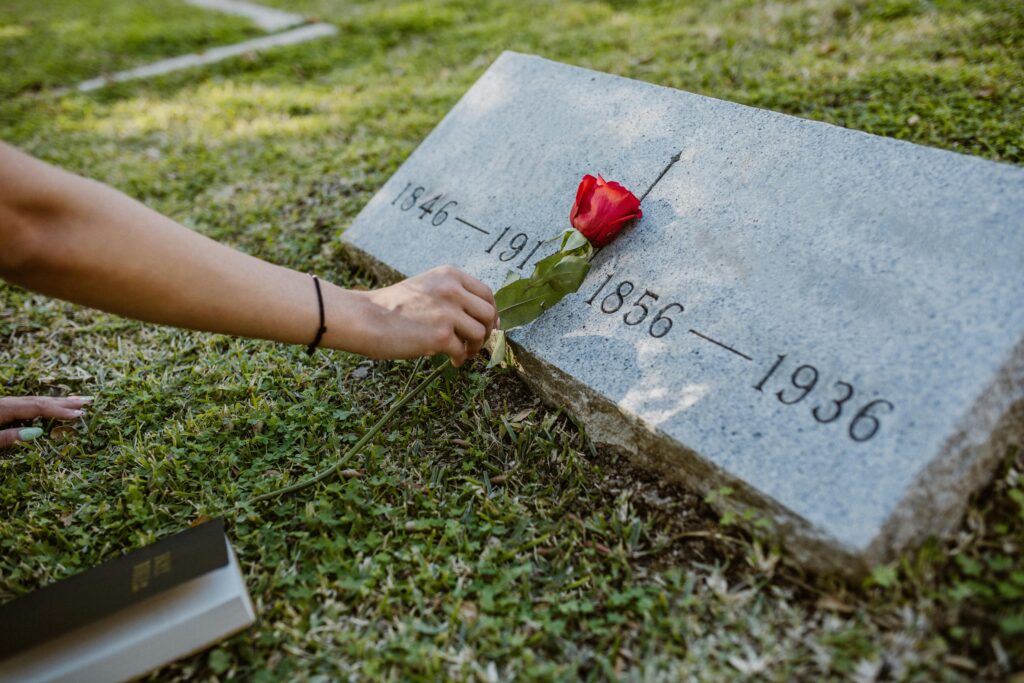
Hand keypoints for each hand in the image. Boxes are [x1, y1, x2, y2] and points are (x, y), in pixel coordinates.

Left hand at [0, 396, 90, 447]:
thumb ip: (8, 437)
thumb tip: (37, 432)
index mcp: (4, 408)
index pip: (37, 407)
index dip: (59, 410)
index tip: (79, 414)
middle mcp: (7, 403)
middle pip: (40, 401)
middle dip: (64, 402)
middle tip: (87, 402)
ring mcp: (6, 405)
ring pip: (35, 401)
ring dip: (57, 402)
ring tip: (77, 400)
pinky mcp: (4, 409)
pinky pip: (29, 404)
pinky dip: (44, 404)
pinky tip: (52, 404)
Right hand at [353, 265, 498, 366]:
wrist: (365, 318)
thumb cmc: (391, 306)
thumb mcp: (425, 286)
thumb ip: (451, 294)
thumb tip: (478, 315)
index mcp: (449, 275)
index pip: (486, 292)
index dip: (491, 311)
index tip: (489, 324)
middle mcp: (452, 290)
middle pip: (488, 313)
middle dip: (487, 331)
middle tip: (477, 343)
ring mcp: (447, 313)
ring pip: (480, 333)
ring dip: (475, 347)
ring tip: (463, 353)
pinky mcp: (441, 336)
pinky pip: (462, 351)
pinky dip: (460, 358)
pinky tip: (452, 361)